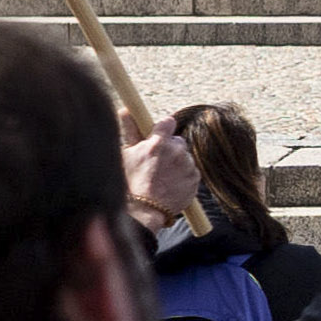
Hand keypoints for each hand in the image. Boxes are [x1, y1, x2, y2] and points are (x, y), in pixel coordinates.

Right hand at [123, 117, 203, 238]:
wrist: (144, 211)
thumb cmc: (130, 183)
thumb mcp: (126, 155)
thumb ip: (130, 130)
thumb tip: (125, 109)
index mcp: (157, 143)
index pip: (167, 123)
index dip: (163, 129)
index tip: (160, 134)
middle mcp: (175, 151)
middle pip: (177, 142)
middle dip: (170, 149)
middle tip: (157, 163)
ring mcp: (187, 165)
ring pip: (185, 158)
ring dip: (177, 164)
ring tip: (162, 178)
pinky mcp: (195, 179)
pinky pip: (191, 171)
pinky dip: (184, 176)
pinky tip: (170, 185)